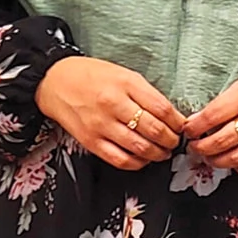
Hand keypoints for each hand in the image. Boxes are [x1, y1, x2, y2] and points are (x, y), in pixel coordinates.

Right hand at [35, 56, 186, 168]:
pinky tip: (142, 159)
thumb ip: (145, 93)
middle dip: (171, 140)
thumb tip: (170, 115)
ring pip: (141, 148)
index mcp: (125, 84)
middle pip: (155, 130)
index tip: (182, 127)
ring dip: (158, 154)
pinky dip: (137, 163)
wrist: (55, 82)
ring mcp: (101, 125)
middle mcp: (114, 104)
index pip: (162, 109)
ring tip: (162, 152)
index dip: (178, 122)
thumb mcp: (122, 74)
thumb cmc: (90, 75)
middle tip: (175, 141)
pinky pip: (120, 160)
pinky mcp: (91, 141)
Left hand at [180, 59, 237, 176]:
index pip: (213, 116)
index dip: (194, 127)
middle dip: (201, 147)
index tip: (188, 130)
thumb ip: (228, 100)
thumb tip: (202, 119)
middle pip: (222, 141)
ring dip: (217, 161)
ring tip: (210, 157)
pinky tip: (235, 163)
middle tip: (195, 146)